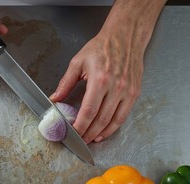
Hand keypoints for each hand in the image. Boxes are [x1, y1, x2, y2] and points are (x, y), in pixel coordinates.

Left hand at [50, 0, 164, 143]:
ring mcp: (127, 92)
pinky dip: (114, 127)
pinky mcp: (134, 93)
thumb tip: (55, 99)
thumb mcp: (78, 62)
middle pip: (101, 120)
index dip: (80, 126)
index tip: (73, 133)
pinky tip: (105, 131)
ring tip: (91, 139)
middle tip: (80, 140)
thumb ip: (65, 83)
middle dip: (89, 133)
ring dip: (101, 134)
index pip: (88, 111)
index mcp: (99, 80)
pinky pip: (124, 116)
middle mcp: (115, 88)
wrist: (125, 37)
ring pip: (113, 121)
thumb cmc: (101, 47)